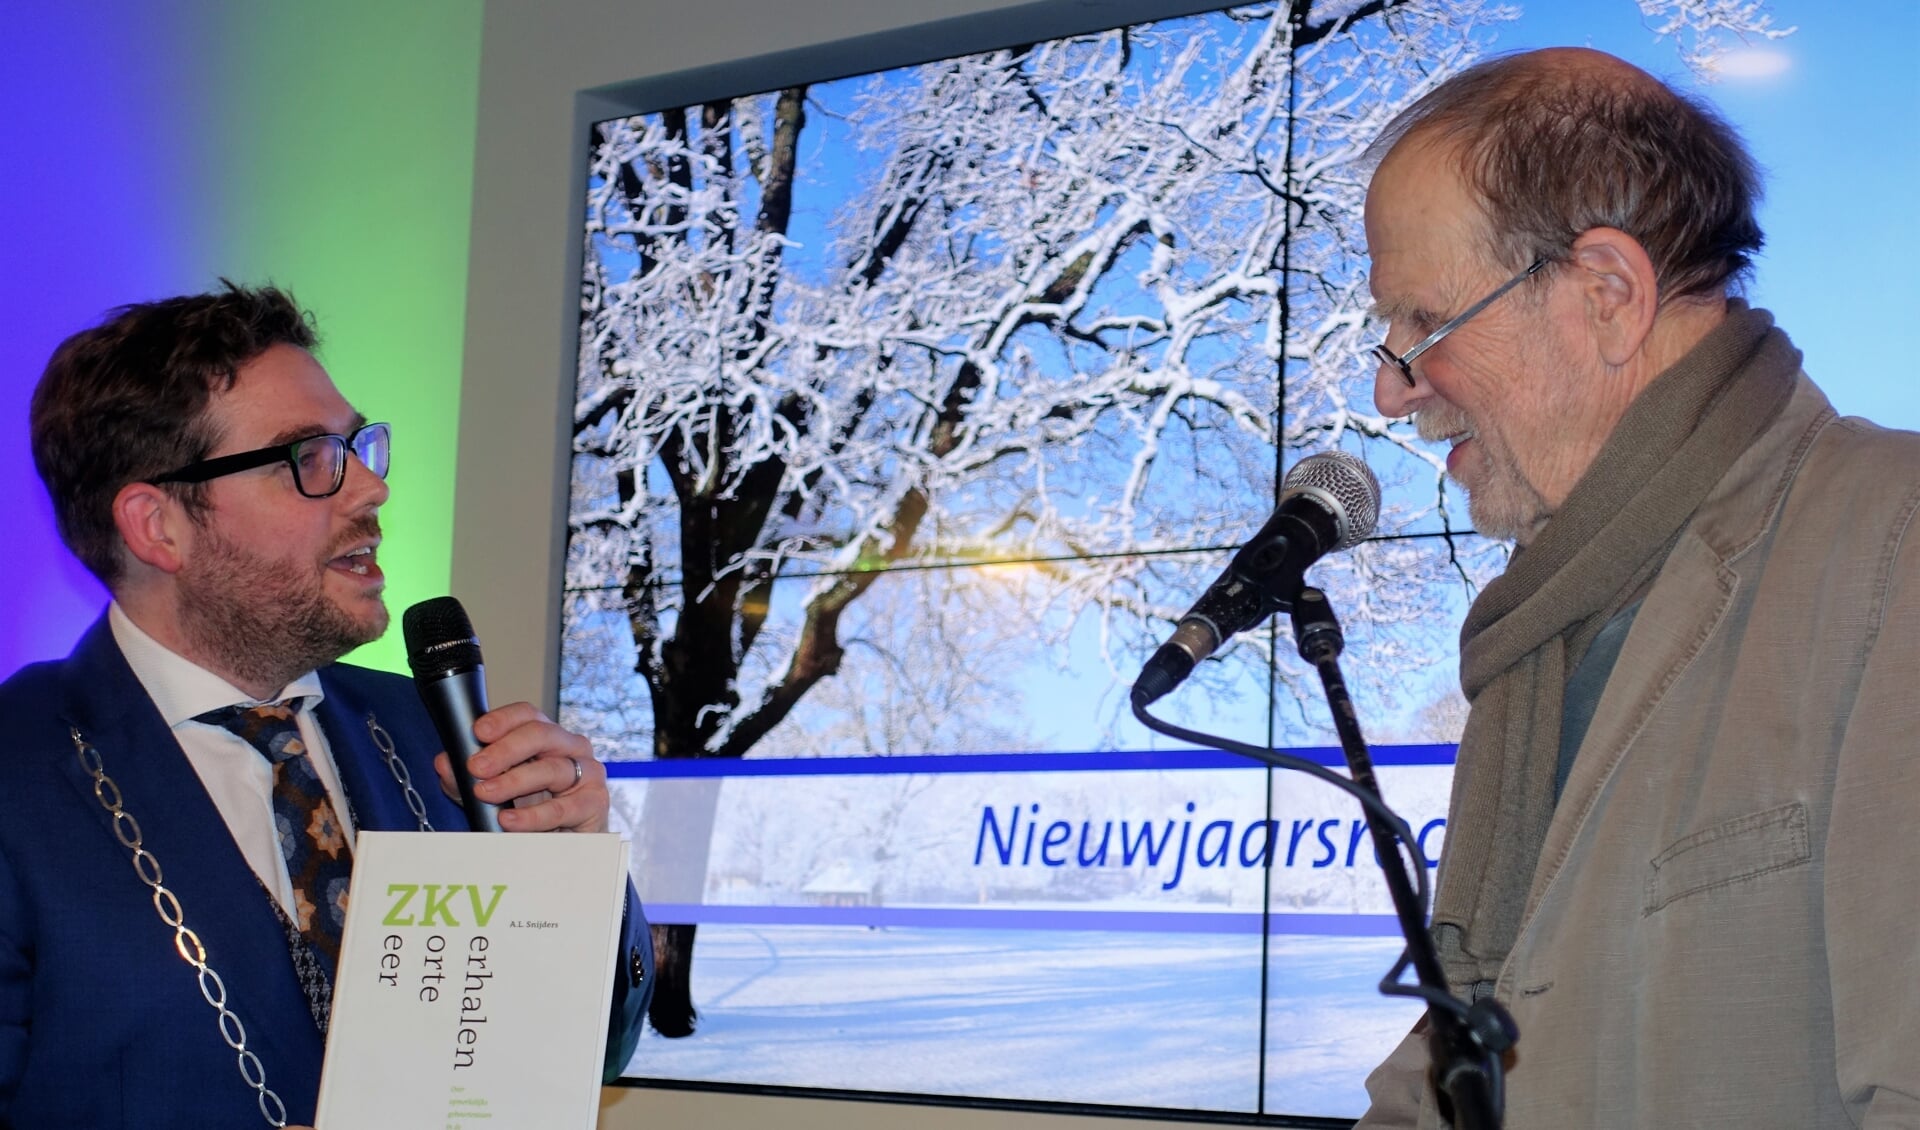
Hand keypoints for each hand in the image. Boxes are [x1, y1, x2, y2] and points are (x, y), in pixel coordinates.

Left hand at [433, 702, 609, 832]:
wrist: (560, 848)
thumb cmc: (530, 810)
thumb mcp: (490, 792)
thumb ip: (465, 778)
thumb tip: (445, 763)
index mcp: (546, 737)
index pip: (527, 715)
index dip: (503, 719)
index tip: (477, 731)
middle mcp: (569, 748)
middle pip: (541, 734)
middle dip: (505, 750)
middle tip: (476, 767)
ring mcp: (587, 773)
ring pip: (551, 769)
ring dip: (514, 781)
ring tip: (485, 793)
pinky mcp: (594, 803)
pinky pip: (562, 808)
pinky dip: (532, 816)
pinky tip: (509, 820)